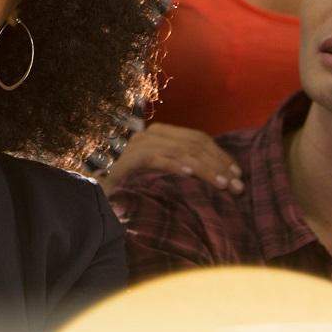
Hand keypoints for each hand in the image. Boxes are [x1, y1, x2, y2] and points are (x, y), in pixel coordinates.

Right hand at [99, 123, 242, 195]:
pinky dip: (173, 164)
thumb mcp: (162, 177)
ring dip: (204, 167)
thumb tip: (218, 177)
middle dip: (218, 164)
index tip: (237, 175)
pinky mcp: (125, 160)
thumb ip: (182, 169)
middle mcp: (149, 136)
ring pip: (179, 150)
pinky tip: (189, 175)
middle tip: (237, 186)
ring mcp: (136, 146)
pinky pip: (154, 158)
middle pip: (192, 143)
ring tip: (222, 184)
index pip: (197, 138)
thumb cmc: (130, 188)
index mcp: (160, 135)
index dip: (220, 154)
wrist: (94, 195)